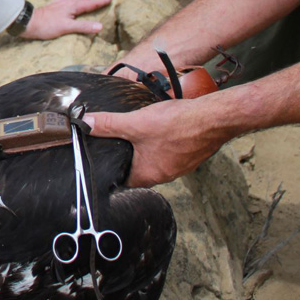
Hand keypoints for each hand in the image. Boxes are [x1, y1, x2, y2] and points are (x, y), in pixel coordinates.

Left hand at [19, 0, 112, 39]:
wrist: (29, 22)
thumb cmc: (47, 26)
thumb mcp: (67, 27)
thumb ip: (83, 27)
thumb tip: (100, 26)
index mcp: (72, 7)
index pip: (89, 4)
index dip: (100, 2)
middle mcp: (67, 2)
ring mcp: (60, 3)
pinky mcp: (53, 5)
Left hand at [82, 95, 228, 186]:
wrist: (214, 119)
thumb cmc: (178, 125)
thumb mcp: (136, 123)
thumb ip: (109, 124)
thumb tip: (85, 123)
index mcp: (148, 174)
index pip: (123, 180)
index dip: (113, 169)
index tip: (106, 159)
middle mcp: (165, 175)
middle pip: (139, 170)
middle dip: (129, 156)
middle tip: (120, 142)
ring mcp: (180, 166)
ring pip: (156, 159)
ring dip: (148, 148)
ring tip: (140, 133)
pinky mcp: (190, 155)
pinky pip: (172, 152)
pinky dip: (165, 142)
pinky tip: (164, 128)